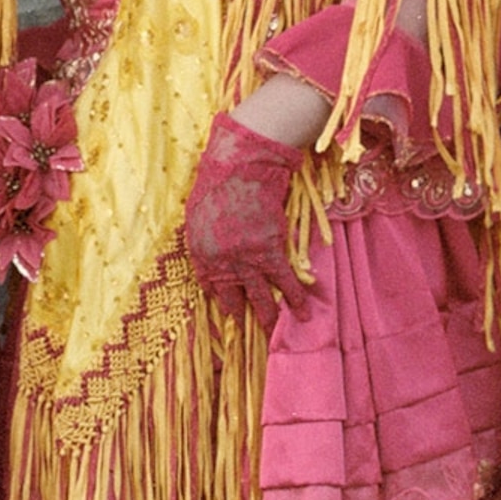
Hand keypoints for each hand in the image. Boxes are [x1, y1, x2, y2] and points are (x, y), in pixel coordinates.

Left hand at [182, 113, 307, 316]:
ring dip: (270, 316)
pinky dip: (296, 298)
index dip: (220, 297)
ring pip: (261, 296)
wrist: (239, 169)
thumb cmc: (215, 184)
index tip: (229, 306)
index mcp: (201, 254)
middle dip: (242, 315)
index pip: (209, 285)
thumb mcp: (197, 214)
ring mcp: (247, 260)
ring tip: (276, 330)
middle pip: (233, 298)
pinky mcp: (271, 252)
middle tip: (248, 329)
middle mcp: (222, 264)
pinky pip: (285, 281)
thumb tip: (214, 247)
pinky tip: (304, 312)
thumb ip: (203, 237)